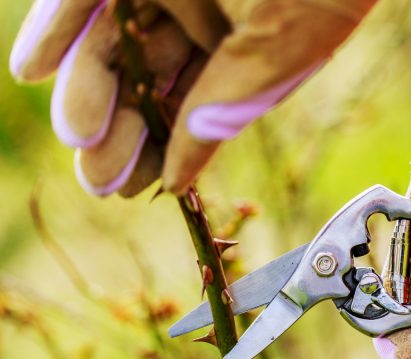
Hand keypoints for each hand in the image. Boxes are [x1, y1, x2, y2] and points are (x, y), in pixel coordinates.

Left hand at [10, 0, 376, 195]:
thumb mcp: (274, 56)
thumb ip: (224, 111)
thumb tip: (180, 180)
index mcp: (242, 45)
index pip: (194, 105)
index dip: (164, 147)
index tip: (136, 188)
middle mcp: (201, 13)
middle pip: (147, 78)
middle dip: (122, 129)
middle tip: (99, 177)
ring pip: (113, 41)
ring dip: (87, 89)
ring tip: (78, 135)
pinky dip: (58, 30)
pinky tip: (34, 70)